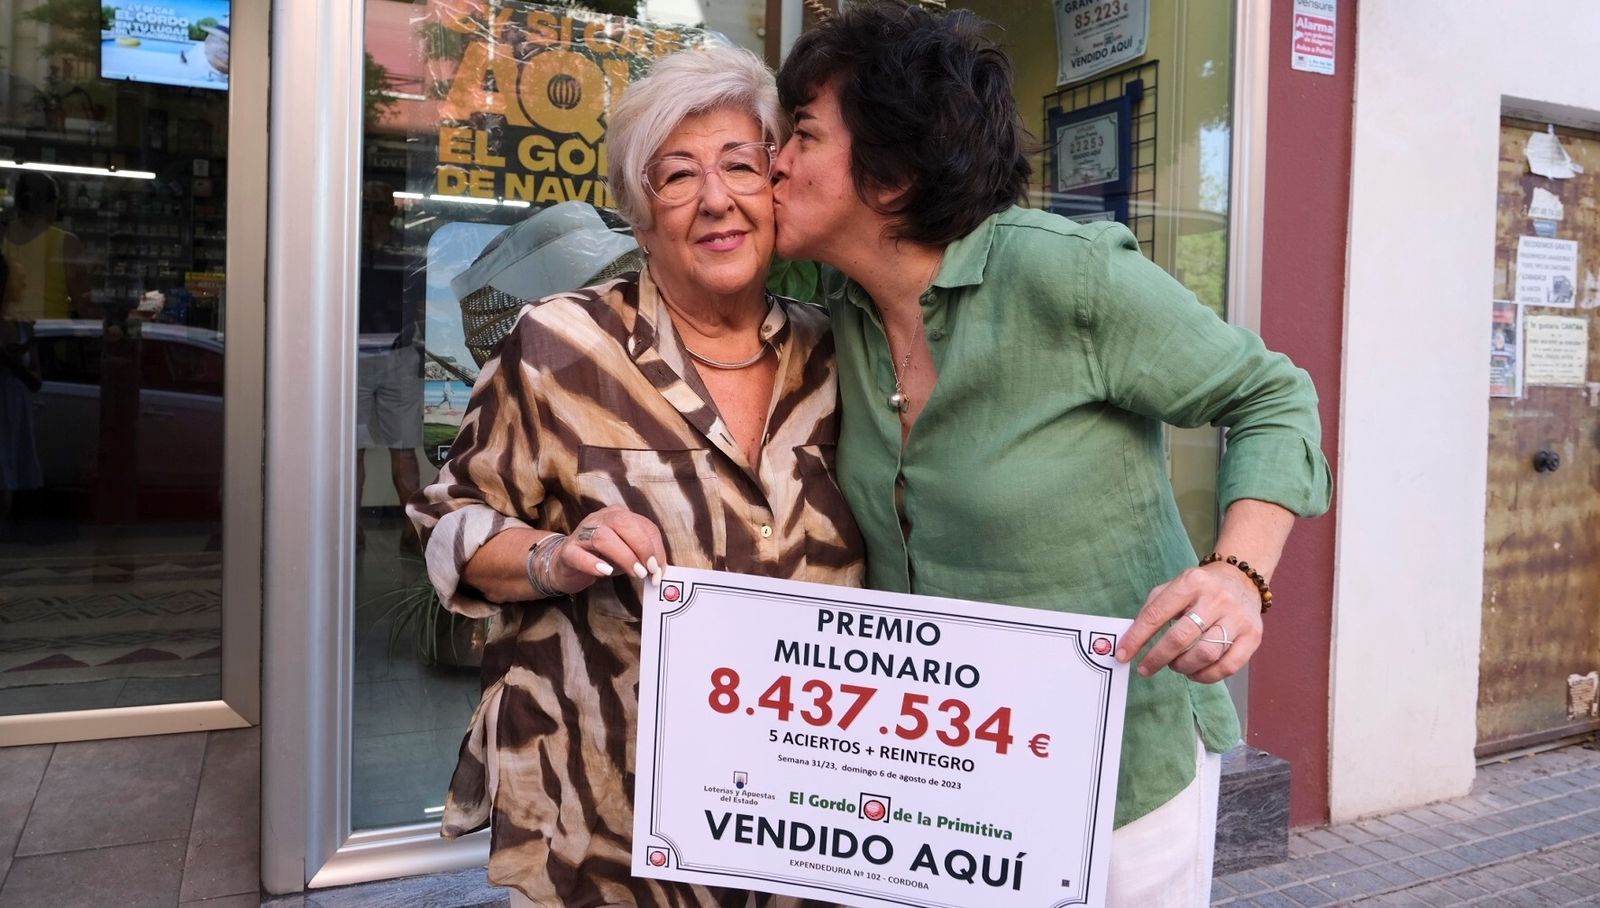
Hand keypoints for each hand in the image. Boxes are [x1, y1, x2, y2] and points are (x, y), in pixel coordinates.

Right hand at [545, 506, 667, 593]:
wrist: (565, 564)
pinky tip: (606, 572)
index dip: (655, 547)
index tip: (660, 569)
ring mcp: (581, 533)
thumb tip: (659, 571)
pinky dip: (593, 563)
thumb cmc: (601, 557)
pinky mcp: (567, 551)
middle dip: (641, 547)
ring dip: (624, 556)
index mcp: (618, 516)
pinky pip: (578, 554)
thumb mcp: (626, 554)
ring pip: (602, 537)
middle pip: (623, 523)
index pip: (643, 525)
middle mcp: (599, 519)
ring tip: (635, 574)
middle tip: (649, 570)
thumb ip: (642, 558)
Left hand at [1114, 563, 1263, 683]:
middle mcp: (1216, 599)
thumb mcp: (1174, 586)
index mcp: (1191, 583)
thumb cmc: (1200, 588)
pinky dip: (1207, 676)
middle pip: (1181, 638)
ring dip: (1183, 667)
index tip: (1122, 655)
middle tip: (1146, 668)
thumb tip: (1130, 640)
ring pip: (1205, 654)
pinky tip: (1196, 673)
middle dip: (1158, 658)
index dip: (1136, 638)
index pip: (1157, 614)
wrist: (1242, 579)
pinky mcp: (1253, 636)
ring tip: (1175, 666)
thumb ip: (1152, 609)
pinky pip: (1228, 666)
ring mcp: (1237, 618)